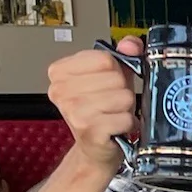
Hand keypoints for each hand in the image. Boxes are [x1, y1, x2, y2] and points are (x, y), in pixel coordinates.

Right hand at [46, 37, 140, 171]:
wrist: (95, 147)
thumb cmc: (103, 110)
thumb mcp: (111, 76)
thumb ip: (123, 53)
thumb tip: (131, 44)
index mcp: (60, 71)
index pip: (105, 58)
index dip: (116, 70)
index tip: (107, 82)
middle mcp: (60, 90)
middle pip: (116, 77)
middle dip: (122, 91)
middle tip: (111, 103)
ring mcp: (73, 110)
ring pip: (123, 96)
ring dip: (126, 108)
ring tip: (113, 114)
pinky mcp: (88, 129)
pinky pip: (126, 118)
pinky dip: (128, 123)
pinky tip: (115, 127)